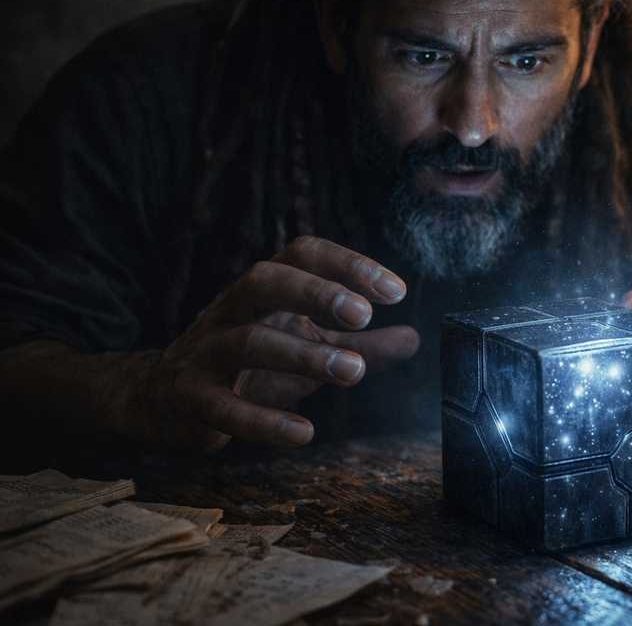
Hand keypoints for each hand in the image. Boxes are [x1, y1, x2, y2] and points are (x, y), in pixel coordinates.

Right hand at [135, 236, 418, 450]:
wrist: (160, 400)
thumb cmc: (249, 366)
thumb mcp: (305, 345)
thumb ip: (358, 342)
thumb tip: (414, 337)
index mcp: (264, 289)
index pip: (303, 255)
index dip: (348, 264)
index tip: (396, 291)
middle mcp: (232, 310)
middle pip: (266, 281)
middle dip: (316, 293)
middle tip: (364, 315)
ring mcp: (206, 352)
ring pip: (248, 342)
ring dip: (303, 355)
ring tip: (354, 371)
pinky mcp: (190, 399)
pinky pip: (223, 407)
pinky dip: (263, 421)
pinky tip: (304, 434)